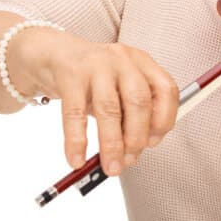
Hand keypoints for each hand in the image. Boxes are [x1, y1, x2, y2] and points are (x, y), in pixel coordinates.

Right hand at [13, 29, 179, 175]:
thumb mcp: (119, 89)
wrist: (53, 53)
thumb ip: (131, 114)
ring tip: (110, 167)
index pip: (166, 90)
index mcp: (142, 62)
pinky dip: (76, 141)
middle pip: (139, 101)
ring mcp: (96, 64)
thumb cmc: (93, 78)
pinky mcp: (70, 74)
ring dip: (112, 144)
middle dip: (137, 137)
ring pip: (109, 109)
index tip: (153, 143)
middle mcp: (123, 60)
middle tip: (130, 160)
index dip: (164, 120)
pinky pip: (74, 113)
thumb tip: (135, 151)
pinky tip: (77, 159)